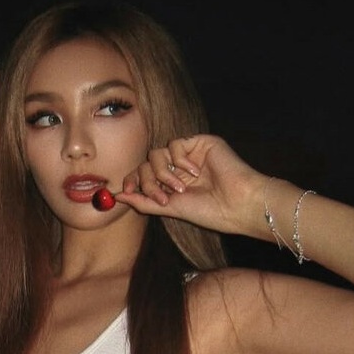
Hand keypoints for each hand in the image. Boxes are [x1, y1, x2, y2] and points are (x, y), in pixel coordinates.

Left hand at [117, 134, 265, 236]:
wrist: (236, 204)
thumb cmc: (209, 211)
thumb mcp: (170, 208)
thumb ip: (144, 201)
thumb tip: (118, 196)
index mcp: (171, 183)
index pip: (143, 175)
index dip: (132, 180)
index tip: (126, 190)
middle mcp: (177, 168)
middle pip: (146, 164)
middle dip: (149, 182)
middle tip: (164, 198)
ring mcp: (188, 155)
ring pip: (157, 153)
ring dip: (164, 174)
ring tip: (181, 189)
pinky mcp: (200, 142)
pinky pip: (176, 144)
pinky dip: (180, 160)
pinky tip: (196, 172)